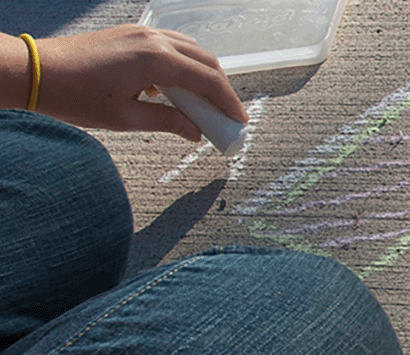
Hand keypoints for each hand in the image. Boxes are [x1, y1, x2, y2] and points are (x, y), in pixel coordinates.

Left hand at [33, 25, 247, 140]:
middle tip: (226, 115)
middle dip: (221, 90)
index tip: (238, 121)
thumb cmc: (76, 96)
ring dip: (204, 75)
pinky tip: (176, 87)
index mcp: (156, 61)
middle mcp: (154, 40)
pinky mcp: (132, 34)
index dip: (228, 103)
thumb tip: (195, 132)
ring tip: (204, 103)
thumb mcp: (126, 119)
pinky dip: (183, 64)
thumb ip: (168, 122)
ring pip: (191, 51)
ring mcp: (143, 33)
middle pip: (206, 62)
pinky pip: (171, 45)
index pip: (207, 81)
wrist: (37, 71)